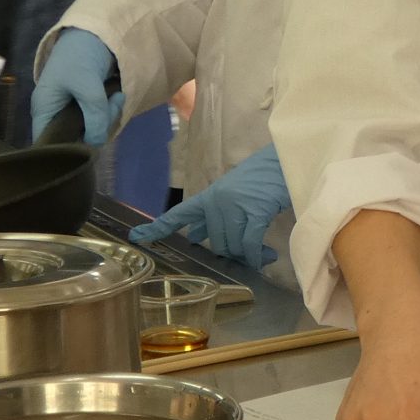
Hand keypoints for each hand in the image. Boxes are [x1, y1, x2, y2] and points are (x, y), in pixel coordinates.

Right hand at [32, 26, 123, 144]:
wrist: (93, 35)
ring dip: (108, 116)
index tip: (88, 145)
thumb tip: (96, 143)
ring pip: (91, 130)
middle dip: (98, 127)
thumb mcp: (87, 85)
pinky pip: (99, 120)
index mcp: (44, 111)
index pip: (47, 144)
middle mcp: (55, 115)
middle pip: (75, 139)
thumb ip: (94, 115)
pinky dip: (110, 110)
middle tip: (111, 106)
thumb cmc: (79, 57)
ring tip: (117, 96)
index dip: (65, 151)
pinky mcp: (87, 107)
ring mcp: (72, 112)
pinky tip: (117, 95)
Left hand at [130, 143, 289, 268]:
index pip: (178, 214)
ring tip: (263, 254)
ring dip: (249, 256)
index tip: (136, 237)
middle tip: (250, 253)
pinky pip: (250, 245)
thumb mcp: (230, 193)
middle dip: (232, 253)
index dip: (156, 227)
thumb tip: (195, 236)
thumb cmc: (261, 179)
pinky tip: (266, 256)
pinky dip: (257, 255)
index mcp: (208, 197)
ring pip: (232, 246)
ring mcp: (236, 207)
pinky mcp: (256, 211)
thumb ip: (212, 214)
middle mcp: (217, 202)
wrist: (284, 163)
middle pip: (216, 243)